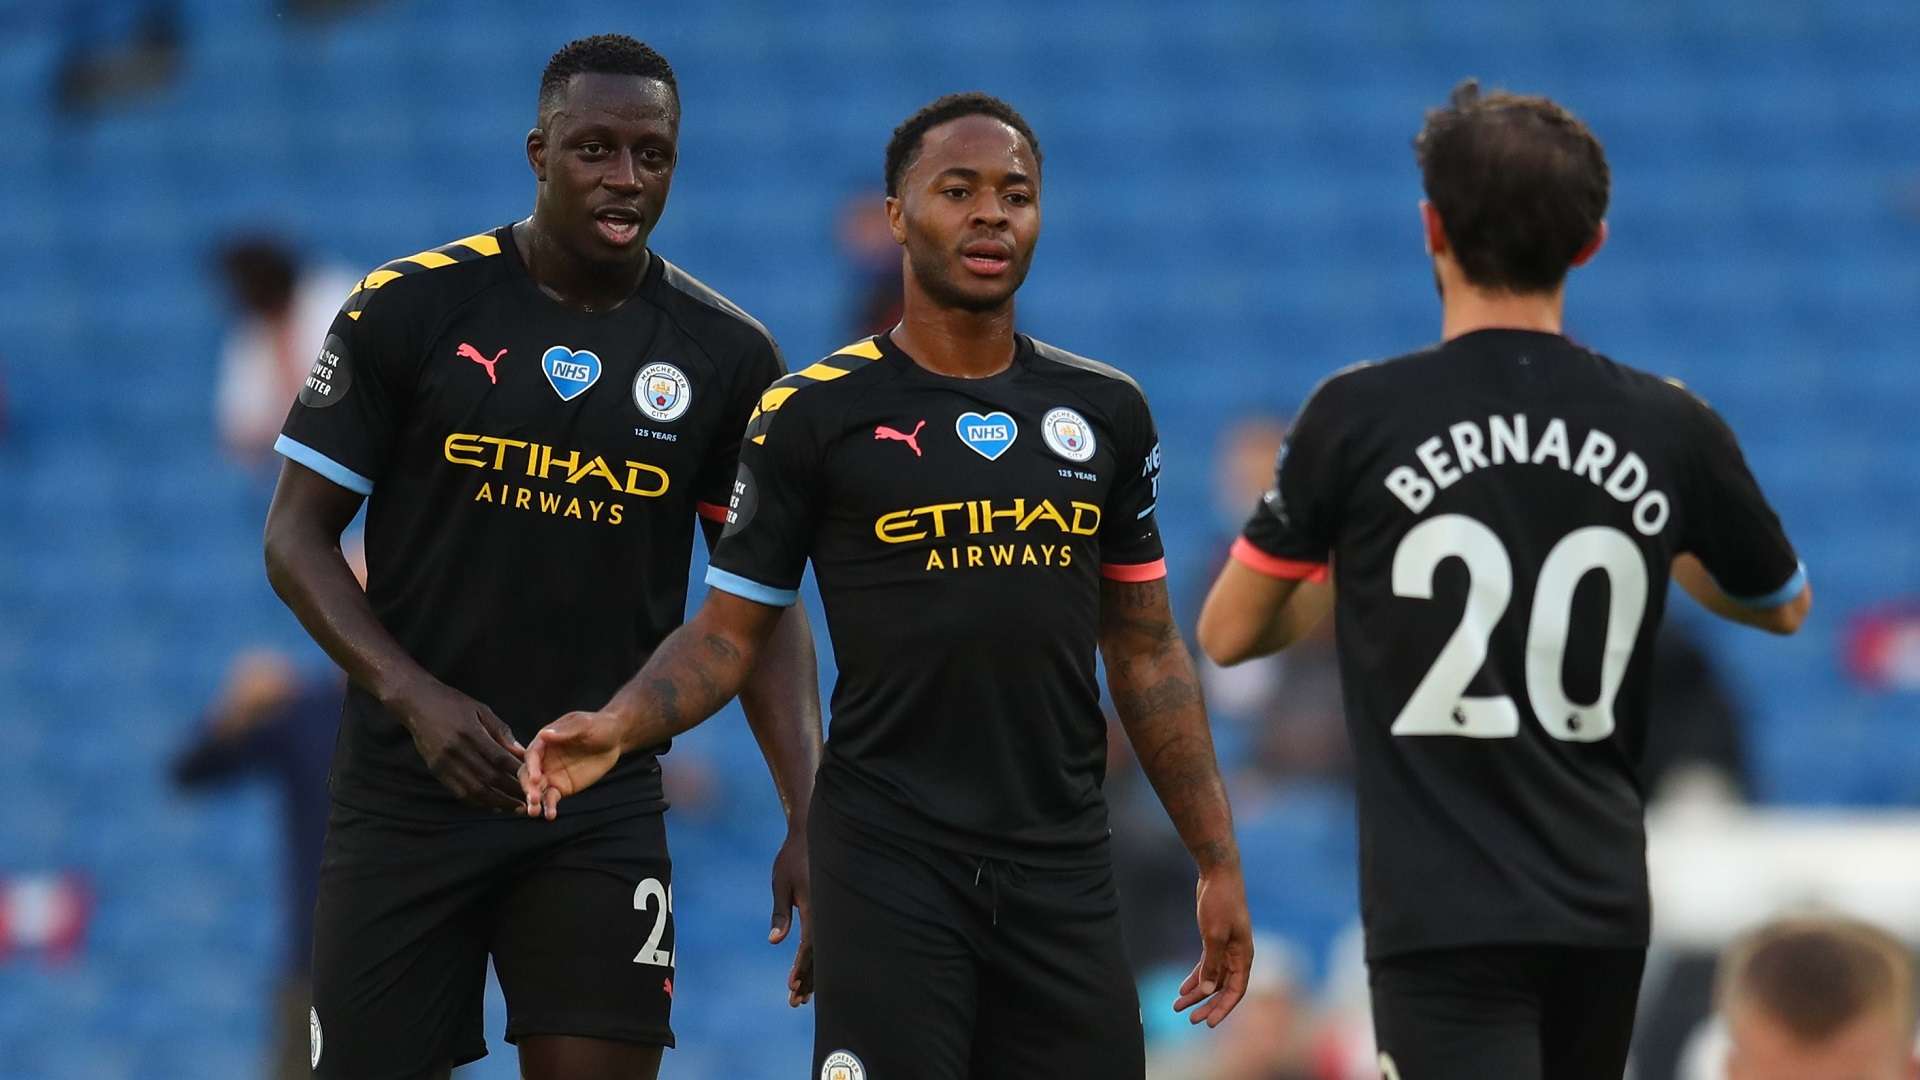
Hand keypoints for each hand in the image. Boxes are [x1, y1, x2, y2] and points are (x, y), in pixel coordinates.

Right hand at [390, 678, 525, 811]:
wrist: (417, 703)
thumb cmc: (453, 703)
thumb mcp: (481, 710)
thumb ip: (501, 731)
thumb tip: (520, 752)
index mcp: (470, 733)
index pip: (499, 759)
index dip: (516, 772)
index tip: (533, 780)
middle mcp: (456, 750)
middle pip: (488, 778)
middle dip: (510, 791)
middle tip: (528, 799)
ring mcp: (444, 762)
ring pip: (473, 789)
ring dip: (495, 801)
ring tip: (512, 806)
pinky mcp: (436, 770)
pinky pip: (458, 791)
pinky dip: (476, 800)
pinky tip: (490, 803)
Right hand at [520, 710, 624, 818]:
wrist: (615, 740)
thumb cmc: (599, 726)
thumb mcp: (585, 725)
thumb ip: (566, 731)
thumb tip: (544, 734)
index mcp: (545, 741)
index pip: (532, 755)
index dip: (532, 767)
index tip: (537, 778)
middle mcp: (543, 759)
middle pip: (528, 774)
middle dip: (529, 787)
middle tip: (534, 798)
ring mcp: (551, 774)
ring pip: (537, 789)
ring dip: (534, 801)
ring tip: (535, 812)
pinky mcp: (561, 787)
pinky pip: (551, 798)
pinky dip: (549, 807)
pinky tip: (550, 815)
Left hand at [767, 824, 813, 1005]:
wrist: (813, 834)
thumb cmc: (792, 857)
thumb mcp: (781, 882)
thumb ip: (780, 912)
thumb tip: (775, 941)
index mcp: (817, 904)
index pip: (811, 945)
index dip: (802, 967)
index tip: (792, 985)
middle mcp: (828, 911)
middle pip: (821, 954)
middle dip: (808, 978)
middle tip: (795, 1001)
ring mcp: (831, 911)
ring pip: (827, 950)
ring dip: (814, 973)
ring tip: (801, 995)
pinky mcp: (829, 911)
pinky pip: (827, 939)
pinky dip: (818, 958)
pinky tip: (809, 972)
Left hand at [1173, 862, 1252, 1026]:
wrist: (1219, 875)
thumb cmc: (1221, 902)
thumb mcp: (1214, 934)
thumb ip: (1212, 963)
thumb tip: (1207, 990)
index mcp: (1243, 956)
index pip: (1236, 990)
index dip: (1223, 1008)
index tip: (1208, 1023)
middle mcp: (1237, 955)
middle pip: (1223, 988)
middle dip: (1207, 1004)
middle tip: (1190, 1019)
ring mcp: (1226, 948)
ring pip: (1212, 978)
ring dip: (1197, 993)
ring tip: (1177, 1006)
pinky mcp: (1214, 940)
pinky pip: (1206, 966)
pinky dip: (1195, 977)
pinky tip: (1182, 988)